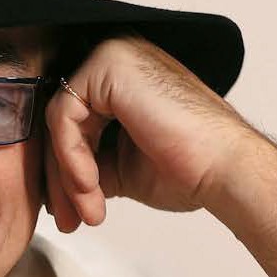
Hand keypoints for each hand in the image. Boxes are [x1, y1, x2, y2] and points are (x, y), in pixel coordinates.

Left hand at [43, 34, 266, 232]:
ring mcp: (112, 56)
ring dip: (67, 175)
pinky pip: (63, 115)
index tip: (70, 213)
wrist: (224, 170)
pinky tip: (89, 183)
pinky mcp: (108, 64)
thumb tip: (52, 179)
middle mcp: (117, 60)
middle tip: (69, 220)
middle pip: (62, 124)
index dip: (65, 173)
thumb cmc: (187, 168)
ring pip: (58, 123)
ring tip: (88, 209)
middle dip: (62, 179)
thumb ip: (86, 160)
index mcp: (123, 80)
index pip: (71, 124)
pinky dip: (70, 156)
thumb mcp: (120, 167)